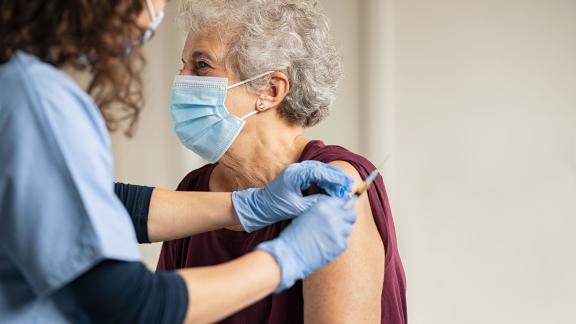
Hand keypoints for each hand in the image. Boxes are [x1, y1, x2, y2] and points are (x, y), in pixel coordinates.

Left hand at [232, 161, 352, 231]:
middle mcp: (296, 169)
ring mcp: (296, 172)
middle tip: (349, 188)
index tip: (348, 184)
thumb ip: (315, 203)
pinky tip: (331, 191)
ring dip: (331, 180)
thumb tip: (333, 201)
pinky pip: (315, 176)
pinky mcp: (297, 178)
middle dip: (336, 178)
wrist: (258, 208)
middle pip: (322, 169)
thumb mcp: (297, 208)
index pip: (321, 172)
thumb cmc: (274, 208)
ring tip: (343, 190)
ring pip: (320, 172)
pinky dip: (324, 182)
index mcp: (295, 174)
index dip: (336, 178)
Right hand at [256, 197, 355, 291]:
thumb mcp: (306, 215)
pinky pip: (344, 242)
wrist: (290, 254)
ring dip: (341, 232)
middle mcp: (333, 216)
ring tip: (327, 238)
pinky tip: (326, 246)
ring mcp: (338, 231)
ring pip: (348, 229)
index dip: (342, 208)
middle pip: (351, 215)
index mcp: (323, 206)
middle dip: (347, 219)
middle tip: (340, 225)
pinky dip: (337, 245)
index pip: (342, 202)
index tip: (341, 212)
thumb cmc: (294, 236)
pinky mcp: (340, 245)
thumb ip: (322, 211)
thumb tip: (336, 211)